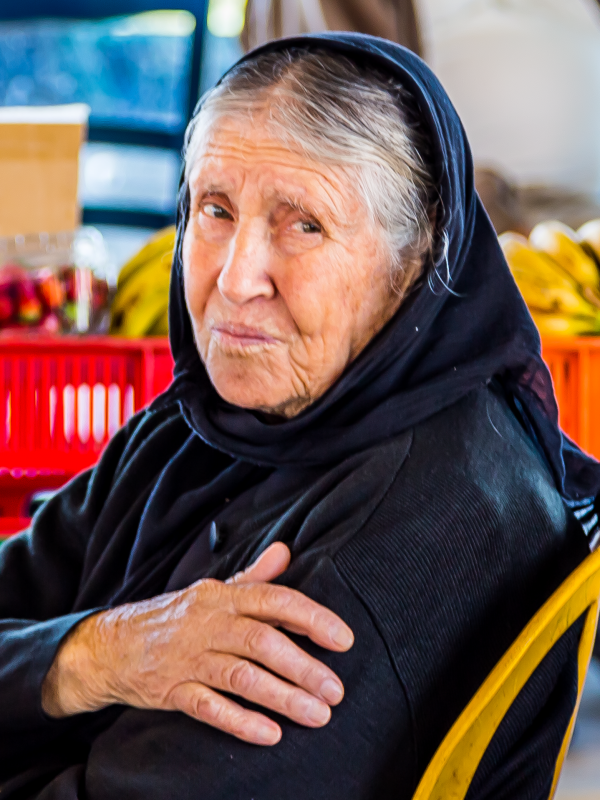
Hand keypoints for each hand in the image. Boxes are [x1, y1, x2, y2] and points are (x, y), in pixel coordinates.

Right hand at [42, 543, 353, 744]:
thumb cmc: (176, 616)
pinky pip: (208, 707)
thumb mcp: (214, 590)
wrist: (112, 643)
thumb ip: (254, 576)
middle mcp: (208, 622)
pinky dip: (240, 720)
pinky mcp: (171, 689)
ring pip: (241, 676)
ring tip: (318, 715)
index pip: (274, 600)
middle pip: (262, 642)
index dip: (311, 618)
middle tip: (336, 691)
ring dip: (283, 697)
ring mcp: (188, 657)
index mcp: (223, 595)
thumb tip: (286, 550)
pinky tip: (270, 734)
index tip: (344, 639)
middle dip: (303, 666)